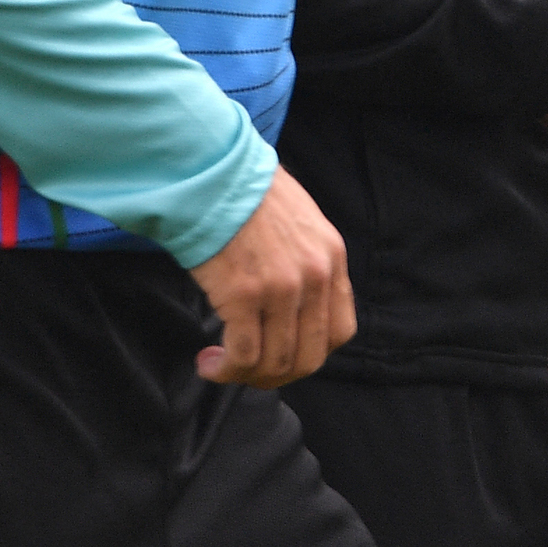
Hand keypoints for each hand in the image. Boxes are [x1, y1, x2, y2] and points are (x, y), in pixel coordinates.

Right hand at [185, 165, 355, 386]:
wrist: (214, 169)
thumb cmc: (247, 193)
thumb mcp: (301, 221)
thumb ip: (308, 261)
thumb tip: (295, 306)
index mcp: (332, 258)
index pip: (339, 332)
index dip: (310, 355)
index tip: (282, 355)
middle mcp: (314, 276)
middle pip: (309, 358)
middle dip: (277, 376)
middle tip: (248, 372)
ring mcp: (282, 287)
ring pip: (275, 363)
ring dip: (244, 376)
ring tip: (219, 366)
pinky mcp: (245, 294)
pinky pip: (243, 355)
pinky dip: (225, 370)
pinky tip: (208, 363)